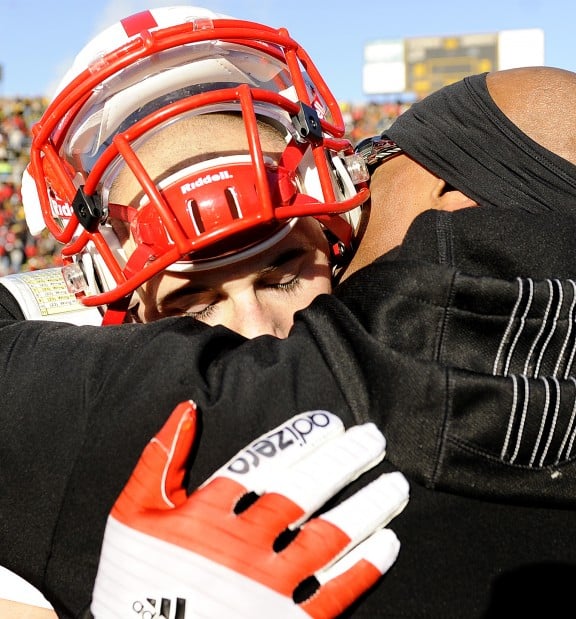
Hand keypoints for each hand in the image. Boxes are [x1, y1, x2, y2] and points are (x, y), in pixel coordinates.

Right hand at [90, 402, 408, 617]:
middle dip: (344, 460)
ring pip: (331, 538)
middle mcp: (244, 545)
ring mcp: (268, 588)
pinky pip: (335, 593)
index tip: (331, 422)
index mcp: (207, 515)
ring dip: (367, 507)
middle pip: (305, 491)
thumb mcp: (132, 514)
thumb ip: (159, 459)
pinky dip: (365, 567)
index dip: (301, 438)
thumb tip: (187, 408)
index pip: (263, 462)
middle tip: (374, 438)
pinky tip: (389, 541)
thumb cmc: (134, 582)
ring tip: (395, 484)